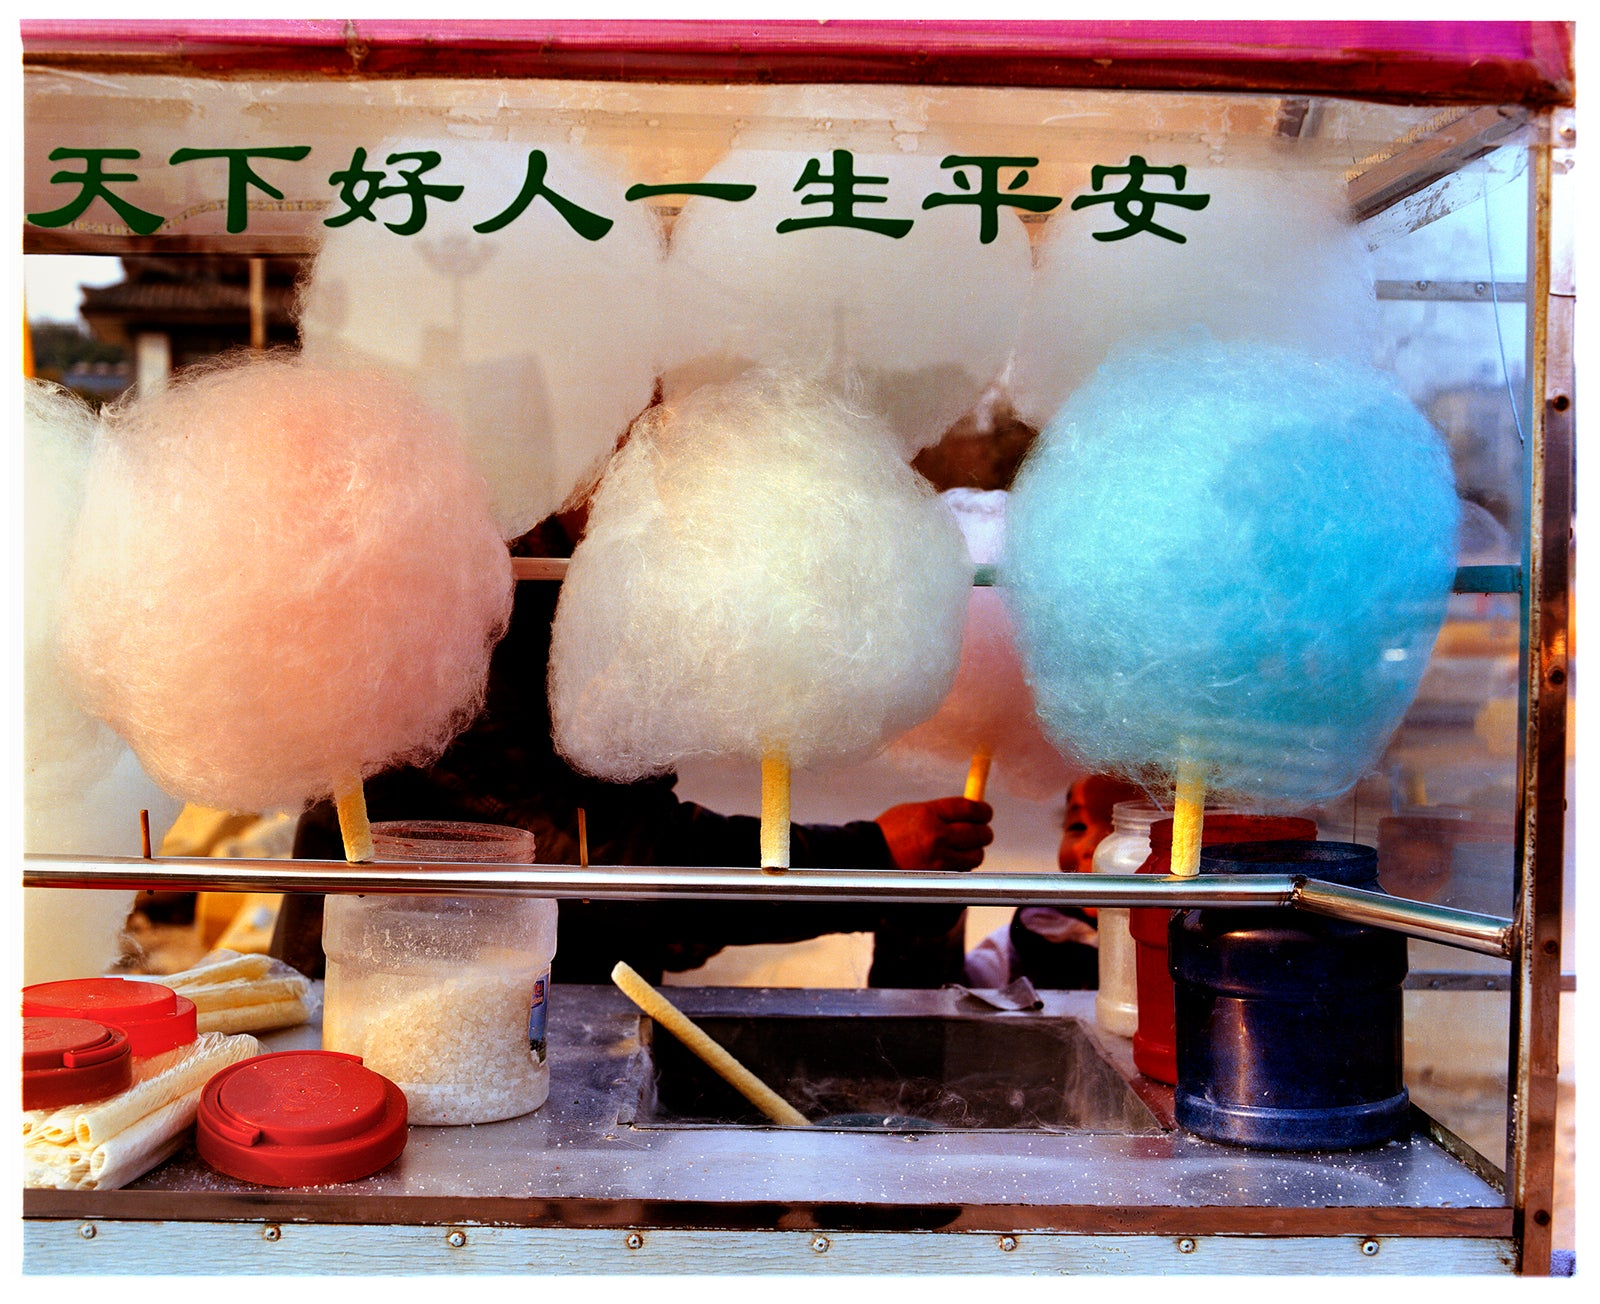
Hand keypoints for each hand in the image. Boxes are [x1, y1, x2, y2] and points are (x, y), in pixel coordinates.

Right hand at [875, 797, 993, 871]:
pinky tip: (951, 860)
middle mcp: (937, 836)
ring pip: (976, 855)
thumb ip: (941, 811)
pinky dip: (962, 866)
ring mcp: (939, 859)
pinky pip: (963, 870)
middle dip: (983, 832)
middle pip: (979, 833)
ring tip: (963, 848)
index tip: (985, 812)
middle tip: (980, 831)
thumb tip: (970, 810)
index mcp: (929, 814)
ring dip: (974, 851)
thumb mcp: (912, 811)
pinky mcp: (939, 877)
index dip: (983, 810)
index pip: (970, 809)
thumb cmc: (889, 833)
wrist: (868, 859)